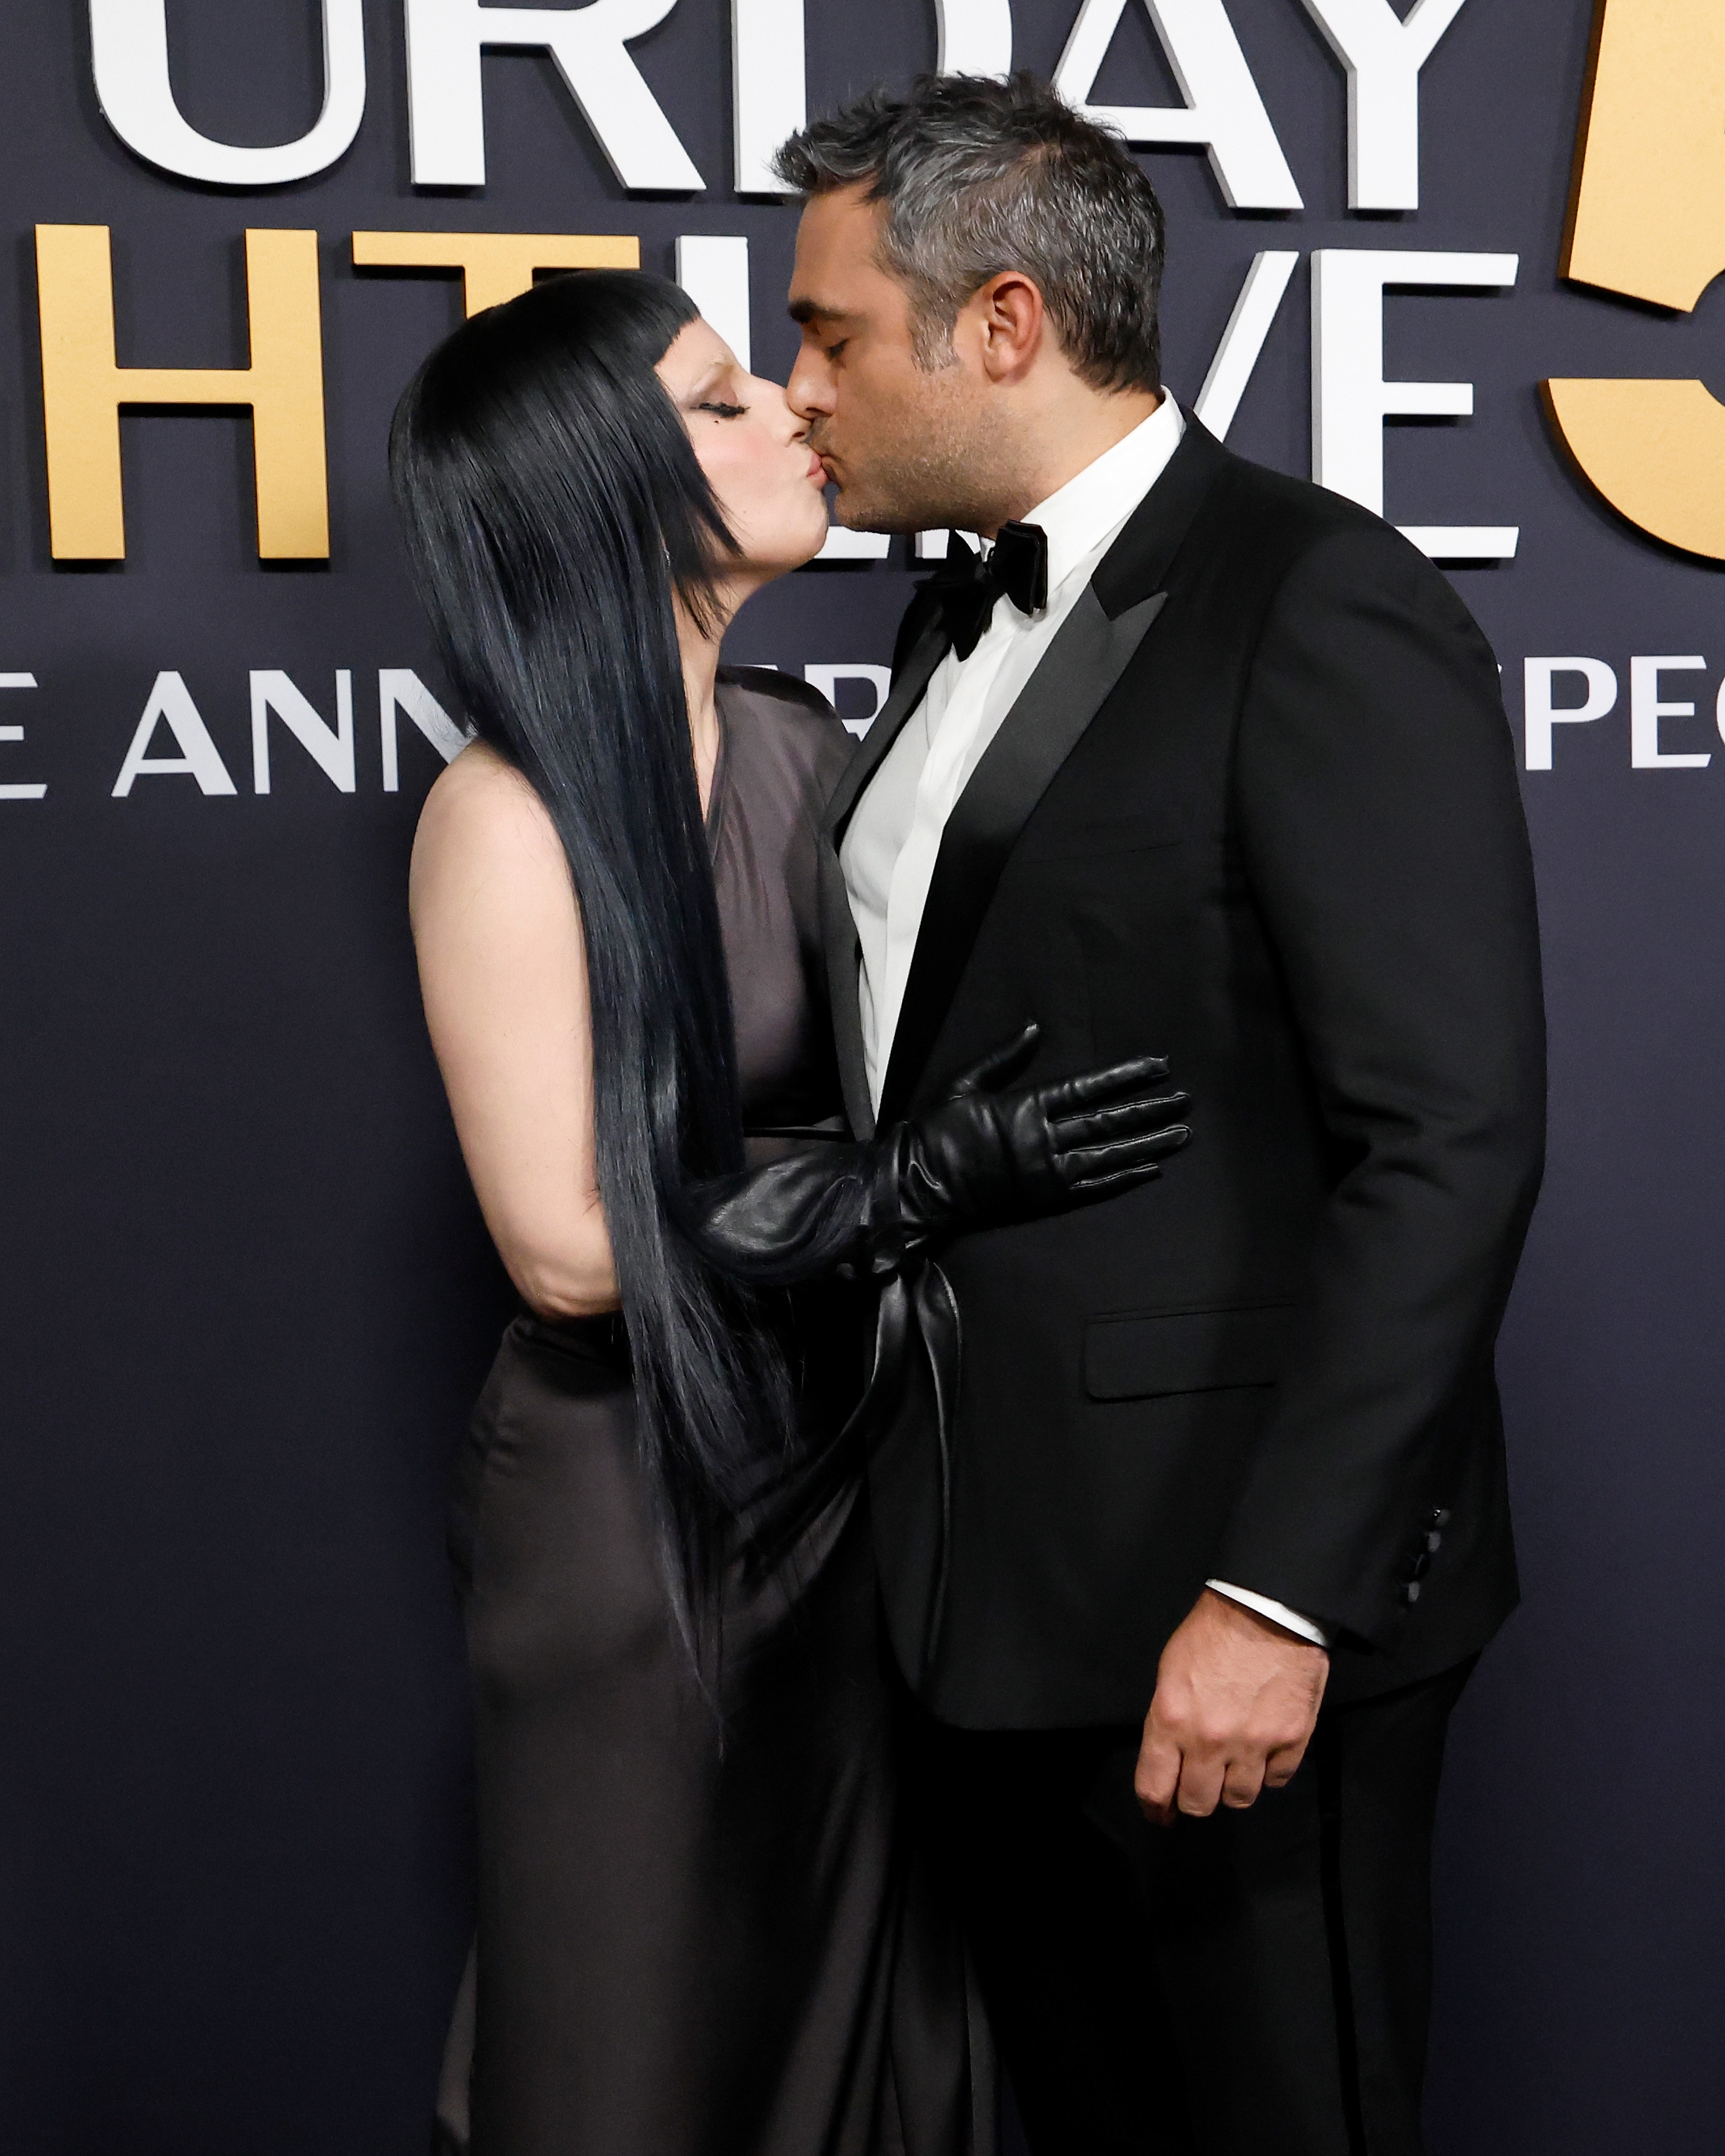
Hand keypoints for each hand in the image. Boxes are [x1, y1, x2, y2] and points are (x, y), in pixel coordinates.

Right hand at [907, 1022, 1190, 1231]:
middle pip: (1110, 1121)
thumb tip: (1034, 1029)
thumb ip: (1004, 1058)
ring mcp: (1048, 1171)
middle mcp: (1045, 1138)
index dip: (1128, 1077)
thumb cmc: (938, 1131)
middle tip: (1185, 1100)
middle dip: (1150, 1109)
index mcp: (1027, 1105)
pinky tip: (1151, 1169)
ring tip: (1182, 1133)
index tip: (1160, 1067)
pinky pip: (1095, 1187)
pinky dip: (1124, 1178)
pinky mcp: (1046, 1198)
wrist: (921, 1185)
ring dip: (1150, 1143)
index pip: (1090, 1087)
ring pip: (1111, 1154)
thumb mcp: (965, 1083)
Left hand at [1134, 1588, 1328, 1824]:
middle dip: (1195, 1798)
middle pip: (1198, 1804)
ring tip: (1234, 1764)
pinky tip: (1264, 1750)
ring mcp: (1253, 1744)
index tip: (1161, 1814)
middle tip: (1199, 1783)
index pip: (1155, 1788)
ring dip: (1233, 1787)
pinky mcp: (1291, 1740)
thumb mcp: (1170, 1672)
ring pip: (1238, 1799)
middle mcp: (1210, 1741)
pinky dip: (1268, 1771)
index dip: (1156, 1809)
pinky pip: (1276, 1780)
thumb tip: (1167, 1758)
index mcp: (1171, 1720)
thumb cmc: (1211, 1633)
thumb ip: (1167, 1721)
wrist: (1268, 1608)